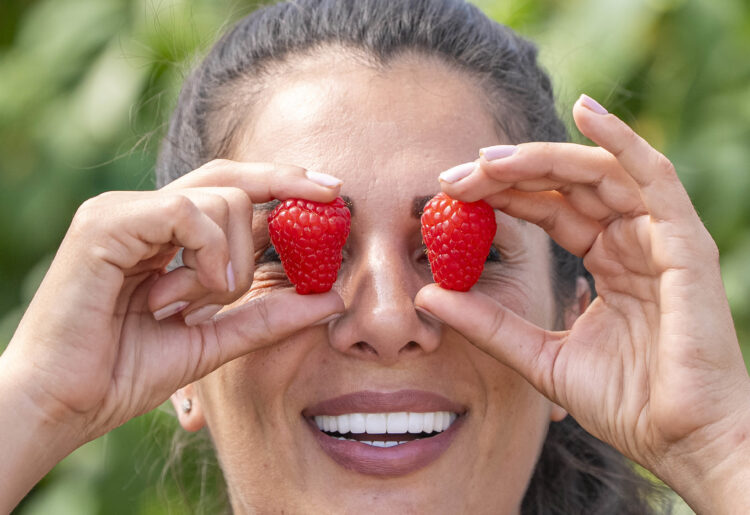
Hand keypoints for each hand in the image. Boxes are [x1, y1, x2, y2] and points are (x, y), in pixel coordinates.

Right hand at [1, 160, 343, 443]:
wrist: (59, 406)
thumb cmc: (123, 374)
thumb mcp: (214, 341)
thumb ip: (267, 318)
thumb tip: (333, 298)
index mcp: (165, 238)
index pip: (232, 193)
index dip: (283, 186)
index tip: (333, 191)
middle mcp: (144, 215)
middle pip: (232, 178)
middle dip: (288, 182)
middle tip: (334, 191)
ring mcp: (123, 213)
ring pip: (220, 197)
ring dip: (234, 257)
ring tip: (200, 300)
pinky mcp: (105, 224)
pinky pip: (186, 213)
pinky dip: (209, 250)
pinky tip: (198, 288)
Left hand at [415, 95, 749, 511]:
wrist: (682, 443)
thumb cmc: (626, 404)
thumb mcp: (539, 356)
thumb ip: (488, 324)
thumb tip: (427, 297)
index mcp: (607, 261)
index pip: (550, 210)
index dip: (502, 196)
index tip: (449, 194)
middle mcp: (632, 241)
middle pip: (566, 186)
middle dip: (508, 175)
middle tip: (454, 177)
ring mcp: (659, 238)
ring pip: (598, 173)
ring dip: (541, 159)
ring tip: (487, 160)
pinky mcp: (684, 243)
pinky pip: (653, 177)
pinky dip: (622, 140)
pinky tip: (586, 111)